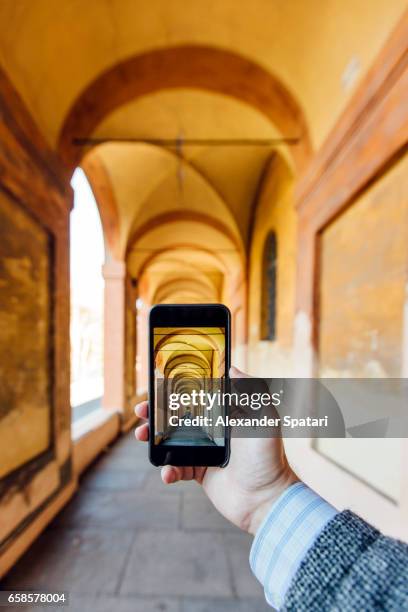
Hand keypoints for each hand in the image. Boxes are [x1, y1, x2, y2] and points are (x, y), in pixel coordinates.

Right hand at [135, 366, 298, 534]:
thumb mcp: (266, 417)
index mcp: (227, 413)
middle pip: (179, 415)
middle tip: (142, 410)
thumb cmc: (268, 456)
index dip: (178, 389)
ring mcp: (205, 451)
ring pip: (172, 440)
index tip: (159, 385)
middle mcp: (214, 429)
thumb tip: (231, 368)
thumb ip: (252, 391)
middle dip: (157, 411)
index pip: (198, 395)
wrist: (266, 499)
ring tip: (142, 436)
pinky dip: (168, 469)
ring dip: (154, 437)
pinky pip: (177, 467)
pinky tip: (167, 472)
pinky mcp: (200, 472)